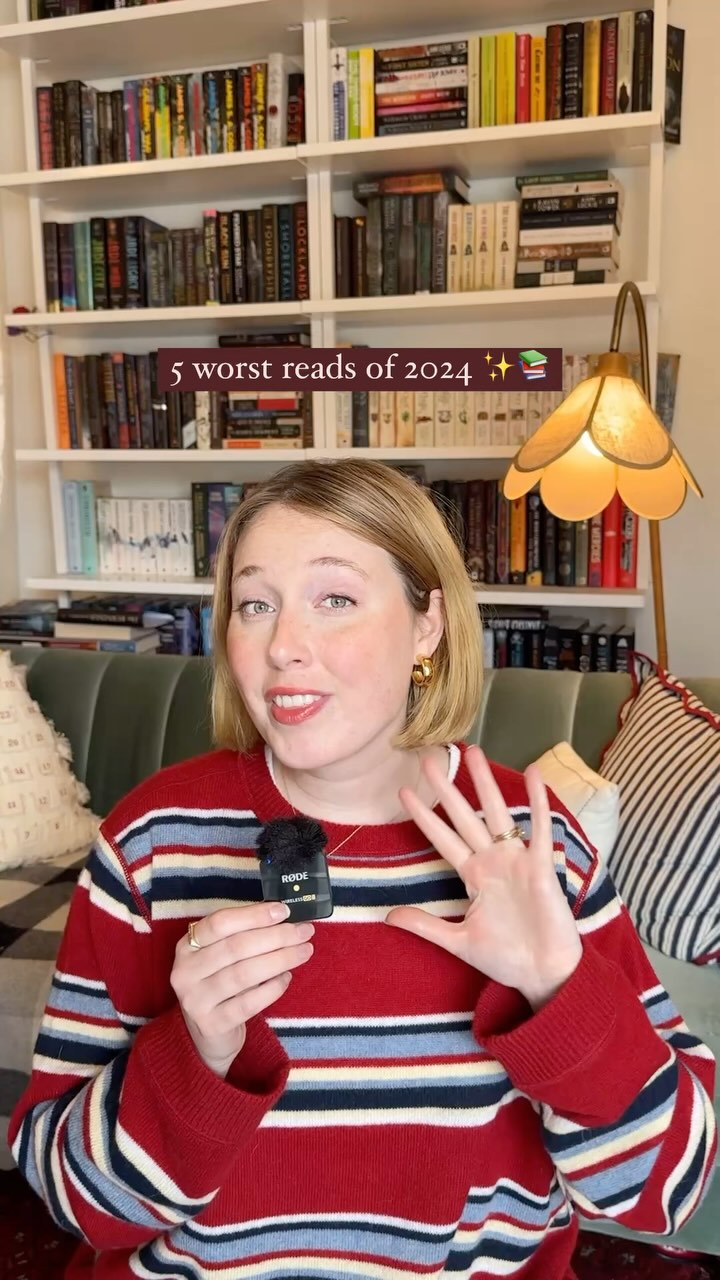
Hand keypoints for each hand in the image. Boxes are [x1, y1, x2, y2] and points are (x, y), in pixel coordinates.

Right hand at [170, 902, 314, 1077]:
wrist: (209, 1035)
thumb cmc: (221, 985)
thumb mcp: (220, 957)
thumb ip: (243, 936)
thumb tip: (282, 917)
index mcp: (187, 946)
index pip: (220, 923)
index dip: (253, 915)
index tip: (283, 911)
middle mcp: (185, 971)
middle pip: (236, 947)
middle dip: (276, 936)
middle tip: (305, 932)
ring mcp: (195, 1000)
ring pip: (244, 974)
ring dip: (280, 959)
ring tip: (304, 951)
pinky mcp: (212, 1024)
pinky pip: (248, 1003)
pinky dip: (272, 988)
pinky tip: (287, 977)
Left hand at [386, 746, 582, 1009]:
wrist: (543, 976)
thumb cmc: (506, 958)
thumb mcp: (458, 940)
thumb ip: (425, 925)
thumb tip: (388, 916)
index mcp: (474, 876)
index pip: (443, 838)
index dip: (425, 816)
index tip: (405, 792)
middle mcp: (493, 862)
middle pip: (465, 816)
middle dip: (447, 788)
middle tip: (428, 758)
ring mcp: (517, 861)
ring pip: (498, 813)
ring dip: (485, 783)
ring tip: (473, 751)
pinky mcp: (542, 867)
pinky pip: (540, 829)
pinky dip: (538, 802)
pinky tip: (534, 774)